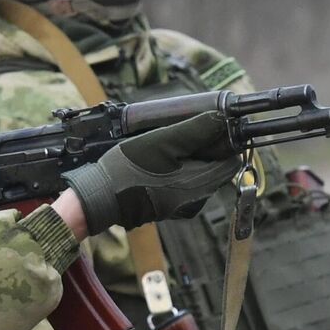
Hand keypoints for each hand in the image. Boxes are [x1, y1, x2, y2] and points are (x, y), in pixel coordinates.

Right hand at [64, 112, 240, 235]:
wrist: (98, 198)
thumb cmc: (127, 170)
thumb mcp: (161, 142)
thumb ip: (194, 130)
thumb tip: (222, 119)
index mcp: (201, 183)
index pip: (232, 160)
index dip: (222, 142)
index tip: (205, 130)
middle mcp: (198, 200)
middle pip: (216, 168)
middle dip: (203, 151)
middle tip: (178, 138)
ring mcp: (183, 207)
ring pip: (199, 177)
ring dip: (188, 162)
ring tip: (164, 151)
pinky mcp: (168, 209)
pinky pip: (183, 187)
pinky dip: (176, 175)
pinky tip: (157, 167)